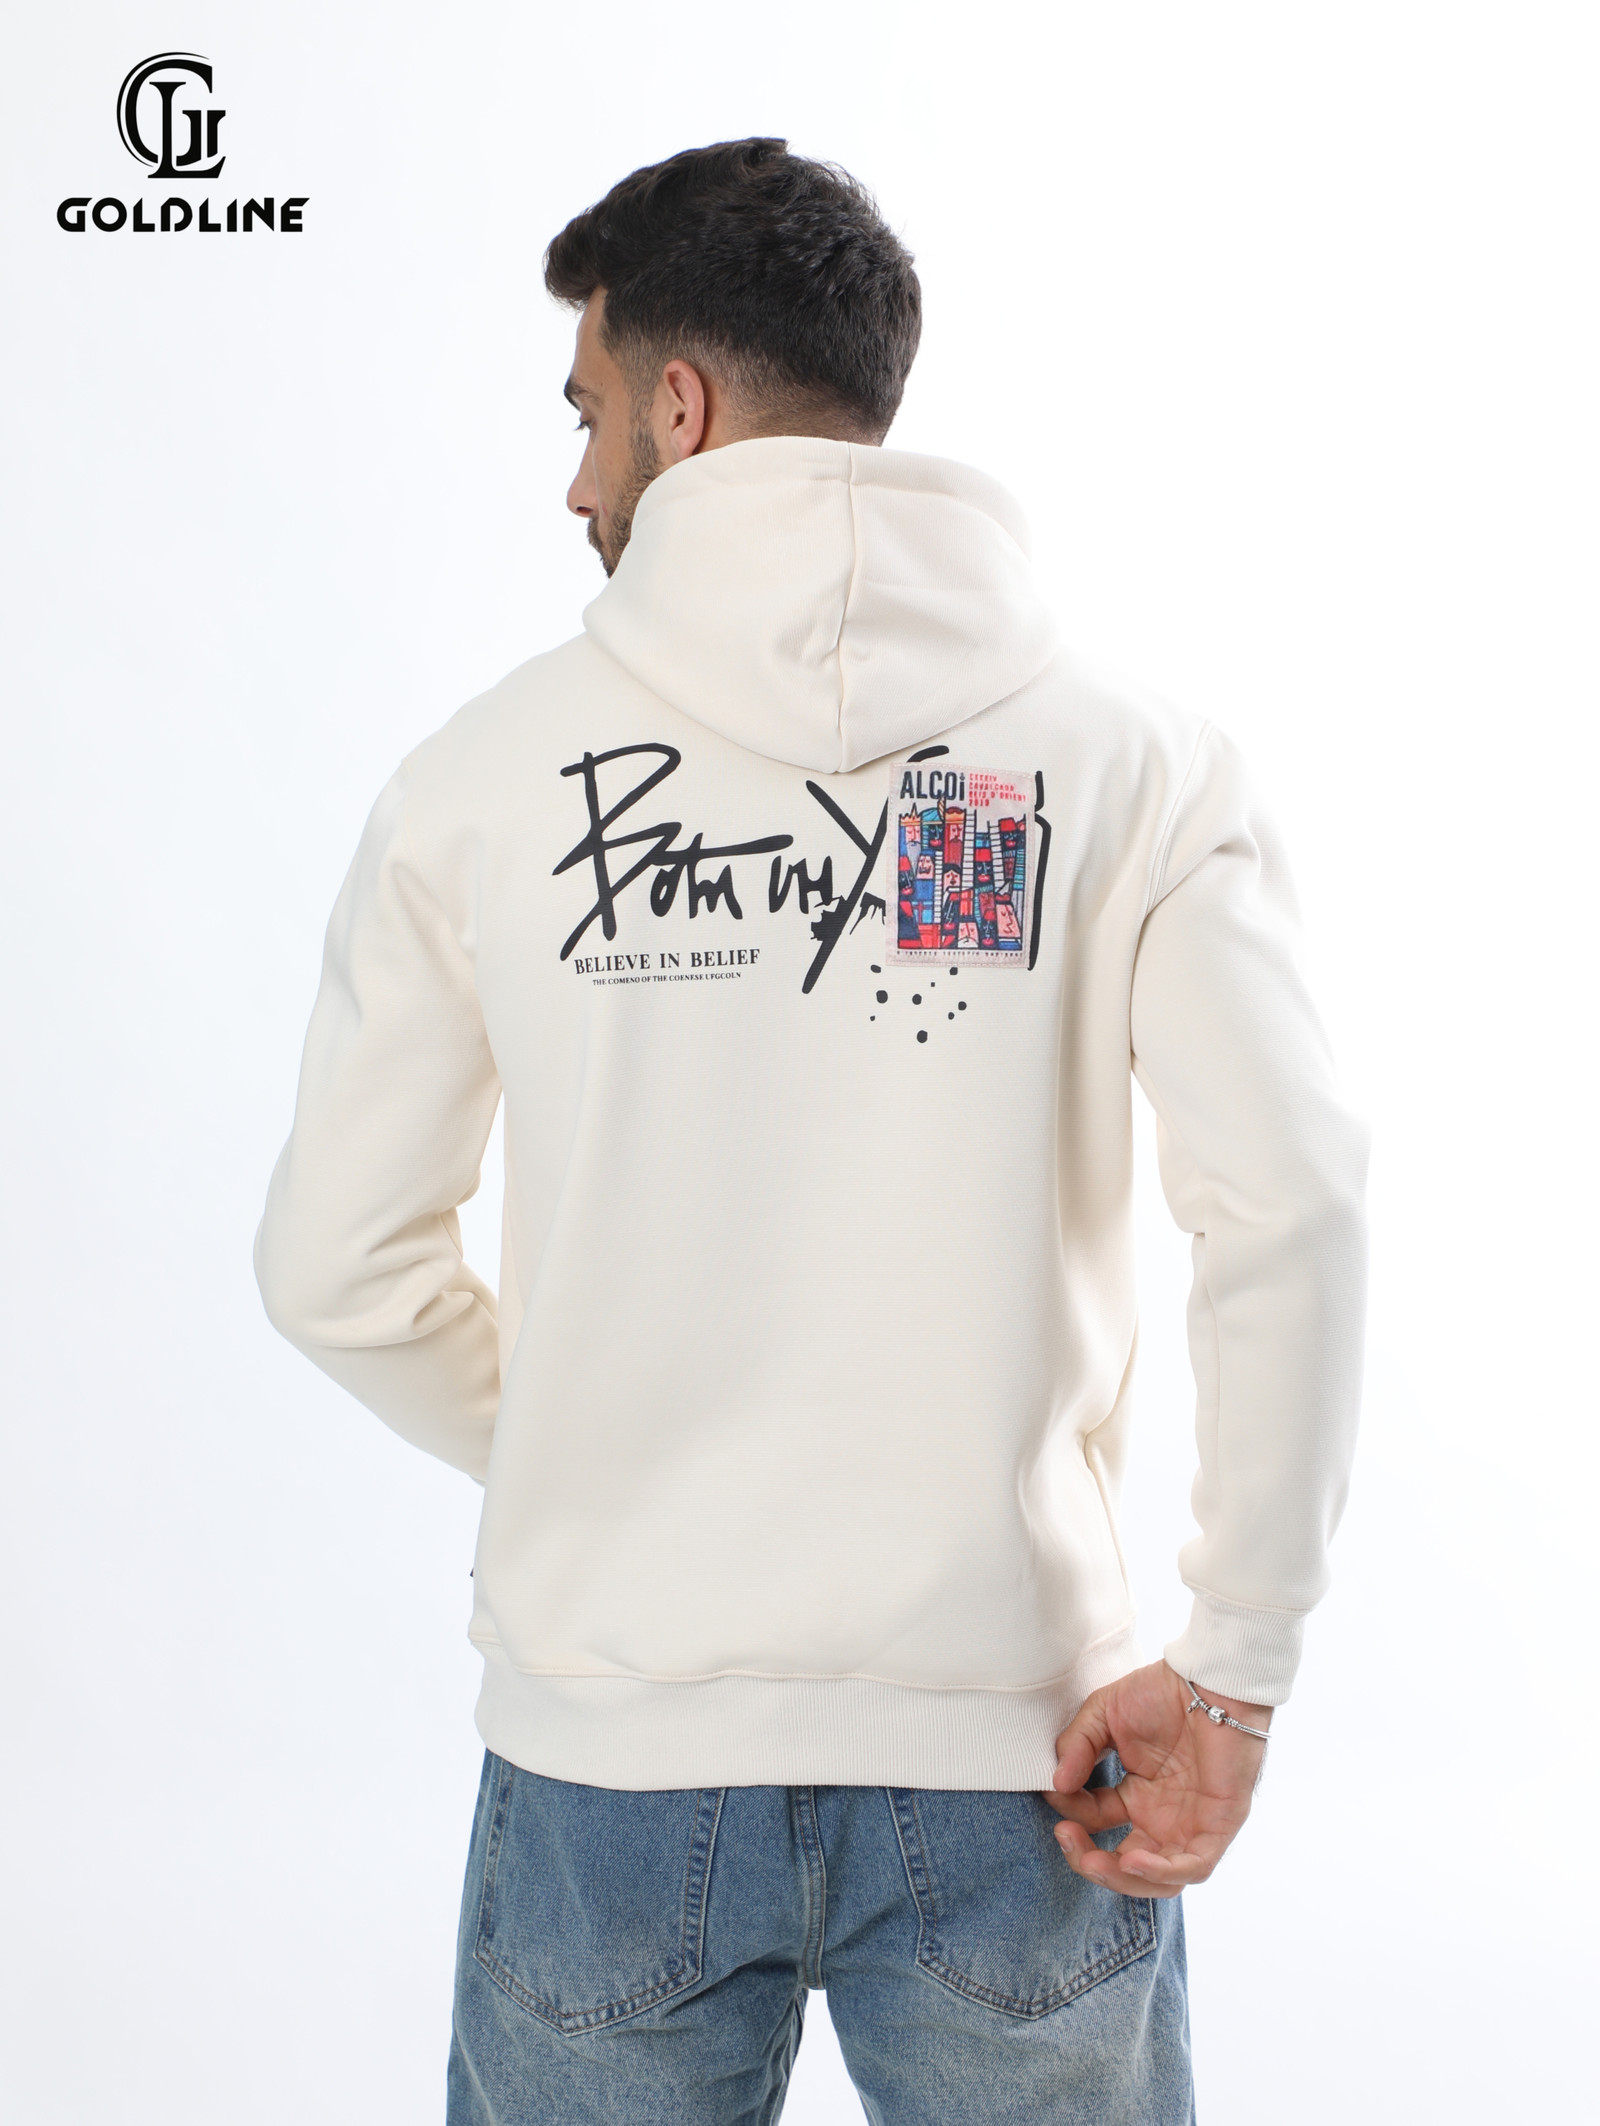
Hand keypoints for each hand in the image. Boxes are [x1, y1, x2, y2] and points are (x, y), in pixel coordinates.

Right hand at [1043, 1660, 1270, 1898]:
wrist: (1210, 1679)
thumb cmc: (1163, 1691)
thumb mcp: (1104, 1714)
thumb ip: (1078, 1745)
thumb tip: (1055, 1783)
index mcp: (1138, 1794)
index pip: (1097, 1820)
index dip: (1072, 1811)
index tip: (1055, 1790)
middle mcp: (1163, 1817)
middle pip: (1125, 1866)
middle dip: (1090, 1862)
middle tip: (1065, 1836)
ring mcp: (1191, 1825)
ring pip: (1159, 1881)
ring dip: (1121, 1879)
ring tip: (1094, 1861)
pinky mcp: (1219, 1826)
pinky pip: (1194, 1867)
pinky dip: (1161, 1872)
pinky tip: (1130, 1860)